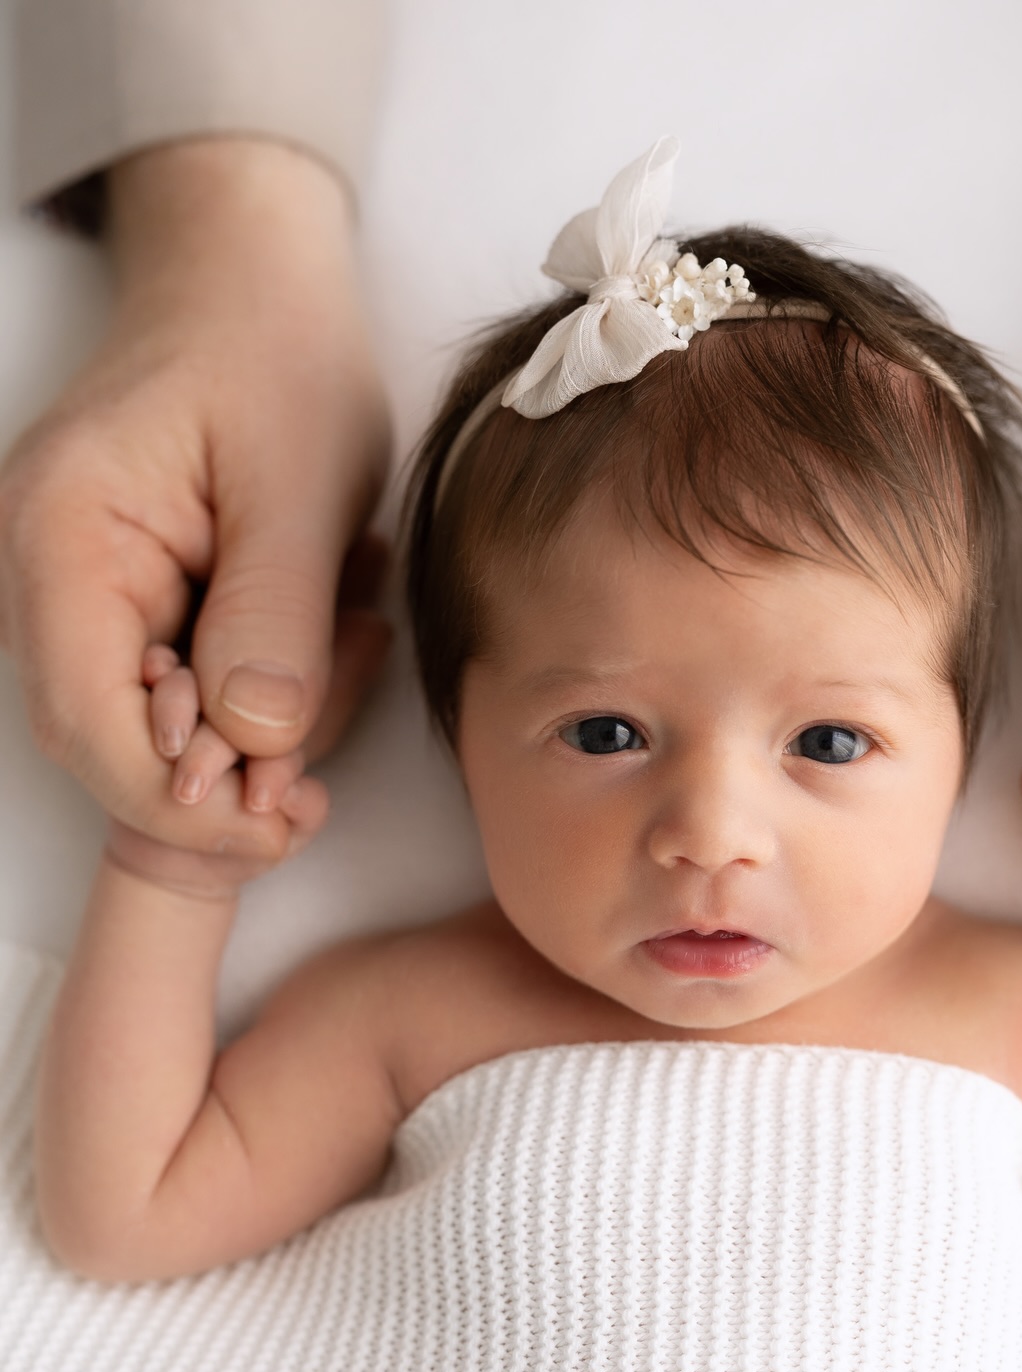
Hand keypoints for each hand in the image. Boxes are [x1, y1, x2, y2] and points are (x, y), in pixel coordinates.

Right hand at [0, 139, 391, 858]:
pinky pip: (200, 686)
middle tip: (349, 691)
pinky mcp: (143, 597)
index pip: (87, 722)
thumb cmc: (276, 353)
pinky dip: (275, 683)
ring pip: (170, 727)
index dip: (178, 801)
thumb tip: (257, 748)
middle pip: (124, 741)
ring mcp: (91, 592)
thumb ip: (275, 615)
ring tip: (355, 616)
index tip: (281, 819)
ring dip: (273, 719)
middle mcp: (51, 578)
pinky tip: (339, 614)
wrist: (257, 287)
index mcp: (63, 540)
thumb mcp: (300, 480)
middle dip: (241, 768)